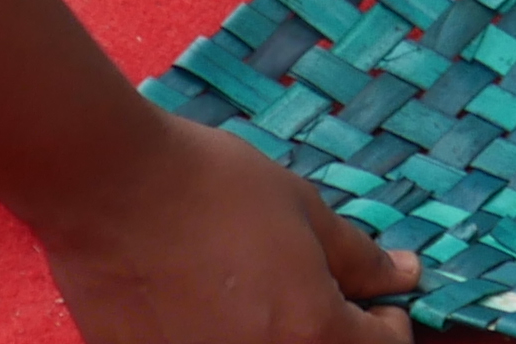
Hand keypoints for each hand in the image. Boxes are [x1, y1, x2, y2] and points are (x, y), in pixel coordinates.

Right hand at [32, 102, 418, 341]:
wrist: (112, 190)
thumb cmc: (211, 187)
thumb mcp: (301, 209)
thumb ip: (358, 257)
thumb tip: (403, 278)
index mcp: (312, 333)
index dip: (387, 321)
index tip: (375, 300)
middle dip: (336, 335)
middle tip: (321, 299)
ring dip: (282, 338)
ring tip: (261, 299)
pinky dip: (225, 338)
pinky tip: (213, 309)